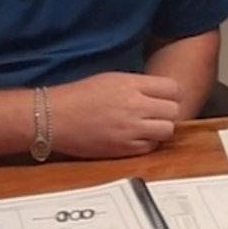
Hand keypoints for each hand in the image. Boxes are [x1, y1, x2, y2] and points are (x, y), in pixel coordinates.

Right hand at [50, 72, 181, 158]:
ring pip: (167, 130)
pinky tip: (136, 137)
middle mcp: (134, 107)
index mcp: (132, 86)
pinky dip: (147, 143)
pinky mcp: (122, 149)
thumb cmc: (79, 96)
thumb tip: (162, 93)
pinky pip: (150, 147)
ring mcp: (129, 130)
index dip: (173, 94)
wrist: (53, 118)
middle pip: (173, 111)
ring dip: (161, 128)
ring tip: (148, 126)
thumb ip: (140, 85)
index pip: (174, 89)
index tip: (167, 98)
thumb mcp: (113, 79)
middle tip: (157, 113)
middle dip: (168, 111)